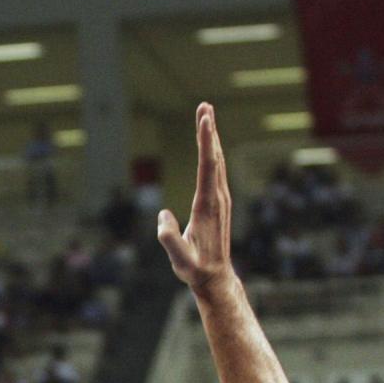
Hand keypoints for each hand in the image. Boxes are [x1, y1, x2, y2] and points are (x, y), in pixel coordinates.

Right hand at [157, 102, 235, 291]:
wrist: (215, 277)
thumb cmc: (195, 268)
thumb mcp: (180, 260)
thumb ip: (170, 239)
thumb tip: (163, 217)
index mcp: (207, 205)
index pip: (207, 167)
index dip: (205, 142)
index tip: (204, 119)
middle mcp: (218, 197)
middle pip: (214, 157)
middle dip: (209, 130)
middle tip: (205, 105)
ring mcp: (221, 199)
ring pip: (217, 161)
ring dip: (211, 138)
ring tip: (206, 116)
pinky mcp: (219, 202)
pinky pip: (215, 171)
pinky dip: (212, 153)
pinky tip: (209, 145)